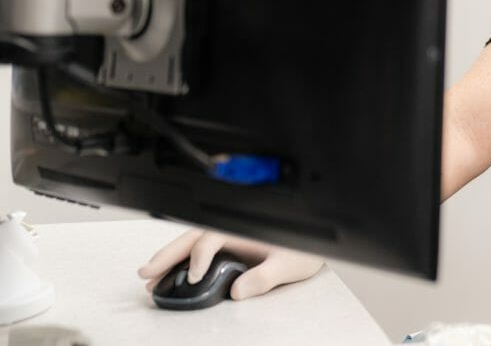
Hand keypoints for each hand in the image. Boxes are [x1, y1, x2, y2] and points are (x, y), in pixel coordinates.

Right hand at [137, 228, 324, 299]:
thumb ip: (264, 277)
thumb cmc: (303, 250)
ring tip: (148, 277)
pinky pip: (199, 250)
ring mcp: (229, 238)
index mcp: (245, 229)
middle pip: (193, 237)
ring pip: (191, 242)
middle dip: (167, 253)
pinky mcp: (228, 247)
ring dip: (169, 257)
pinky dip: (180, 260)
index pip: (211, 238)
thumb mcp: (288, 265)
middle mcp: (233, 231)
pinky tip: (168, 274)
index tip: (191, 277)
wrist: (314, 244)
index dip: (198, 257)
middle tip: (145, 272)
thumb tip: (237, 290)